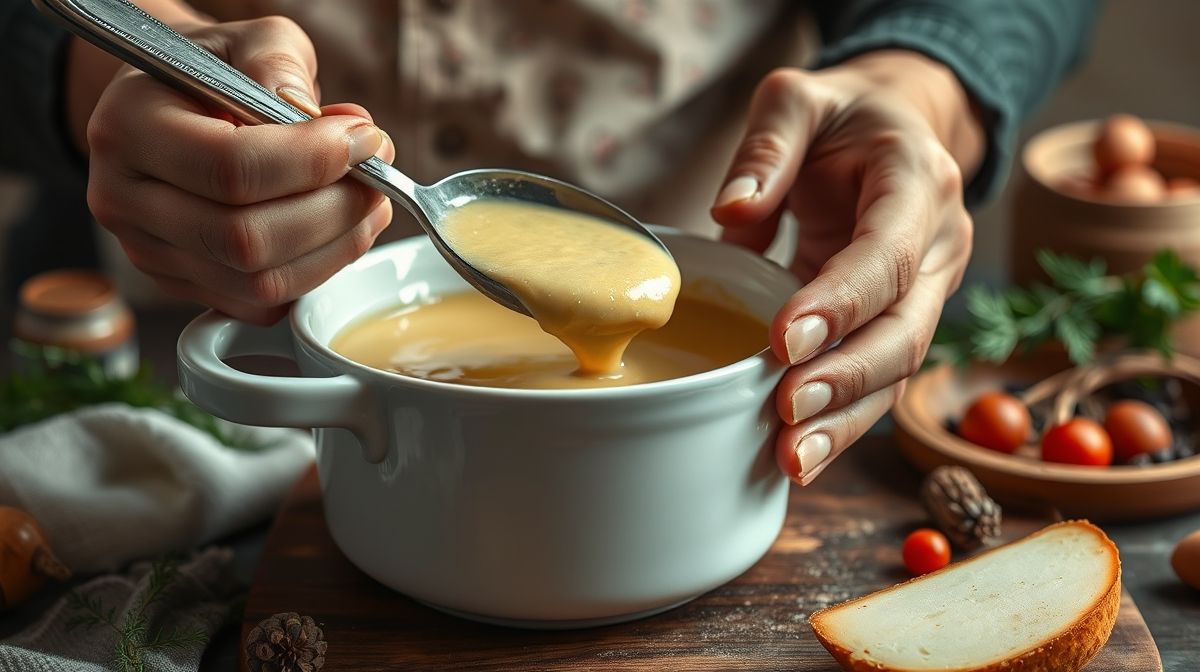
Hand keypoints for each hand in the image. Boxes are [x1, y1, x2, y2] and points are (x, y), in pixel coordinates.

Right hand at [85, 16, 394, 323]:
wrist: (175, 103)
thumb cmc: (218, 69)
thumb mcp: (250, 40)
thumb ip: (282, 67)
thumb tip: (321, 123)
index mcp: (128, 128)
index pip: (231, 168)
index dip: (314, 162)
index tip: (365, 140)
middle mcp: (125, 199)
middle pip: (245, 239)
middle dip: (335, 212)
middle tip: (377, 179)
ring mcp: (148, 252)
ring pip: (259, 282)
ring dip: (335, 249)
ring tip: (368, 204)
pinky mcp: (181, 286)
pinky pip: (259, 304)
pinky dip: (312, 275)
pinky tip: (333, 232)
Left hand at [712, 51, 982, 484]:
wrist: (892, 128)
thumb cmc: (839, 116)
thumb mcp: (797, 98)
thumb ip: (766, 145)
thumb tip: (731, 210)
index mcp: (916, 181)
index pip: (887, 253)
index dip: (841, 301)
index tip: (784, 340)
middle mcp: (938, 244)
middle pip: (905, 328)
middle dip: (846, 378)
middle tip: (786, 412)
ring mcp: (928, 290)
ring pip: (898, 369)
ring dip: (846, 419)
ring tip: (791, 458)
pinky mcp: (900, 321)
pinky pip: (878, 379)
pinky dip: (842, 420)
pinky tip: (801, 457)